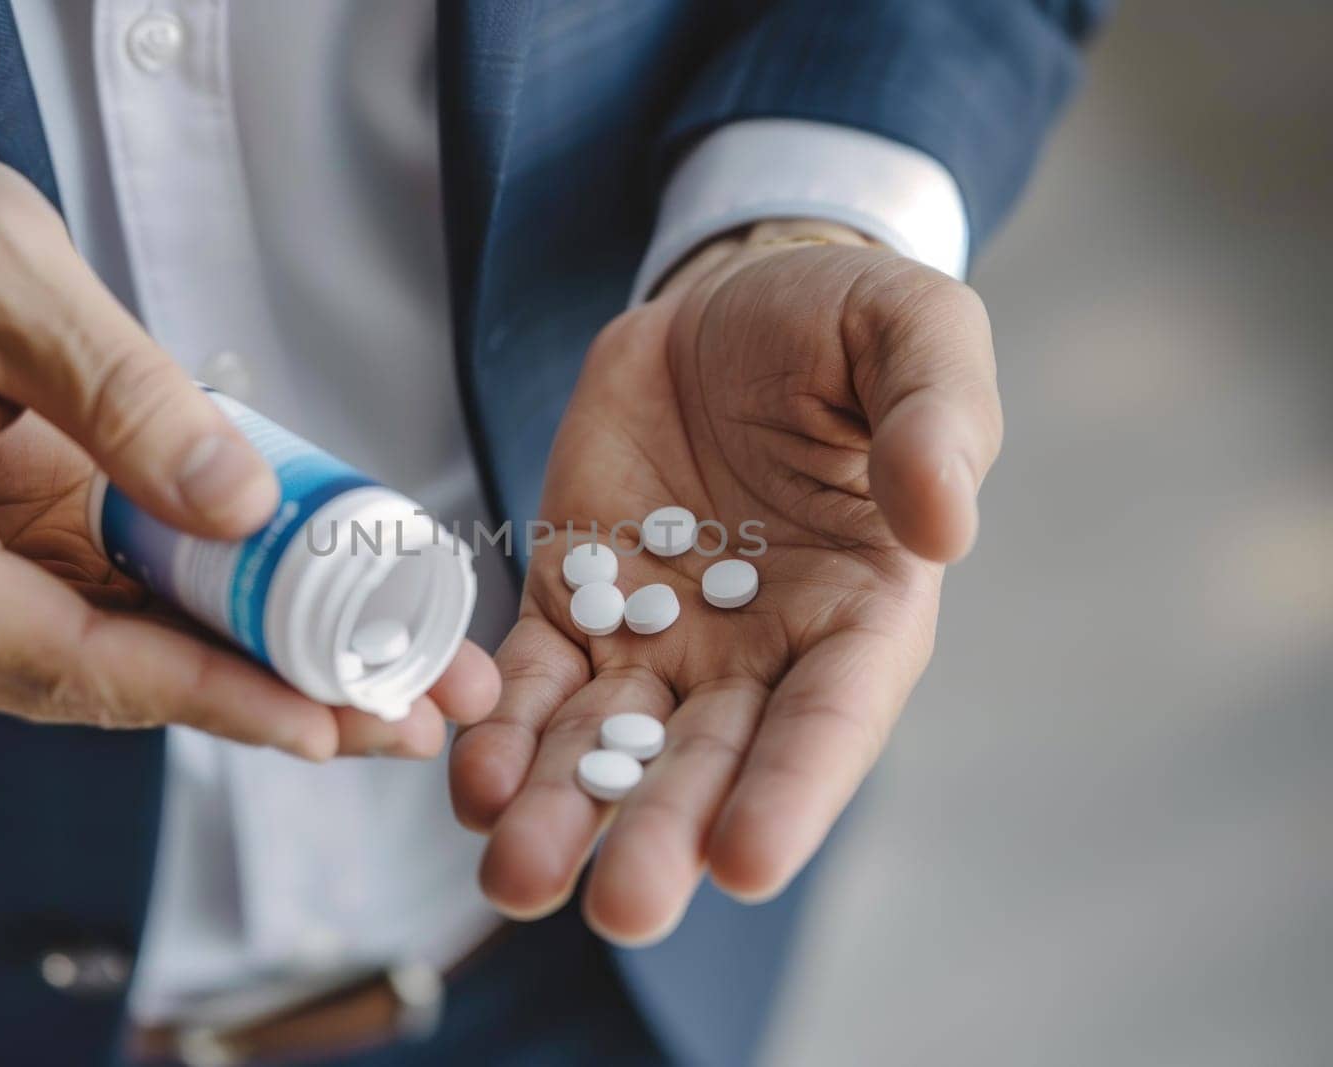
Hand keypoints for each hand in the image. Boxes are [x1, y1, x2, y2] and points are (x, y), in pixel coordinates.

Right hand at [0, 148, 498, 756]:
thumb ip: (118, 390)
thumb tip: (239, 505)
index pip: (63, 656)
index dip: (207, 694)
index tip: (325, 720)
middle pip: (97, 685)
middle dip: (260, 699)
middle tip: (401, 715)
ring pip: (101, 669)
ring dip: (241, 675)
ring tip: (376, 683)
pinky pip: (84, 629)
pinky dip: (188, 634)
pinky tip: (287, 641)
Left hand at [450, 223, 1001, 941]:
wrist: (727, 302)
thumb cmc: (841, 326)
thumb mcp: (915, 335)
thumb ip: (937, 420)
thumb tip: (943, 527)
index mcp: (859, 611)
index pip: (830, 718)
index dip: (793, 791)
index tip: (746, 861)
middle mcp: (757, 650)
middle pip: (708, 760)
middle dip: (663, 832)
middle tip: (623, 908)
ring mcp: (657, 633)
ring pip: (607, 740)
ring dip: (564, 809)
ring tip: (515, 874)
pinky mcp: (572, 596)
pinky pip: (533, 677)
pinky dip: (504, 729)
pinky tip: (473, 780)